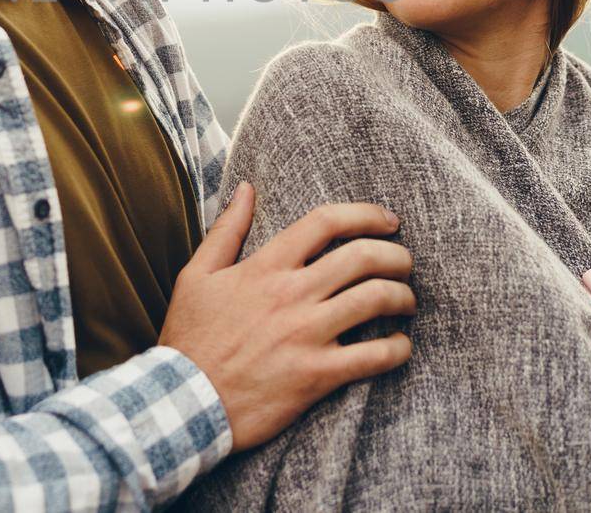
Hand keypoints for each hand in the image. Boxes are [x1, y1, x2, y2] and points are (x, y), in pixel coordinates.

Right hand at [159, 182, 415, 451]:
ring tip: (407, 301)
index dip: (365, 214)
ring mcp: (306, 334)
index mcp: (265, 267)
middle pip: (363, 257)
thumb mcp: (196, 275)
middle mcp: (291, 294)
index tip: (388, 220)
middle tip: (405, 264)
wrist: (183, 403)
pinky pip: (374, 356)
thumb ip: (227, 229)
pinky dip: (398, 349)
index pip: (326, 222)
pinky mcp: (317, 375)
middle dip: (396, 256)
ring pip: (375, 299)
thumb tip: (247, 188)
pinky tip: (400, 346)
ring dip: (403, 296)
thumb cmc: (189, 338)